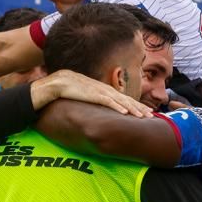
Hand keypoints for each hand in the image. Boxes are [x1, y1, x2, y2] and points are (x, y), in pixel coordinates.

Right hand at [32, 69, 154, 116]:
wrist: (51, 85)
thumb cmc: (63, 92)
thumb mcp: (81, 97)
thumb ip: (89, 101)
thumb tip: (95, 112)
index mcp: (99, 89)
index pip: (119, 97)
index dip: (132, 104)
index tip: (142, 112)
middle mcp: (101, 88)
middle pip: (123, 98)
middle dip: (138, 107)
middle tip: (150, 115)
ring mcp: (96, 90)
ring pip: (119, 100)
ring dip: (132, 108)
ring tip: (143, 116)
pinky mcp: (90, 93)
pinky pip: (106, 101)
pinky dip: (117, 106)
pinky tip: (125, 112)